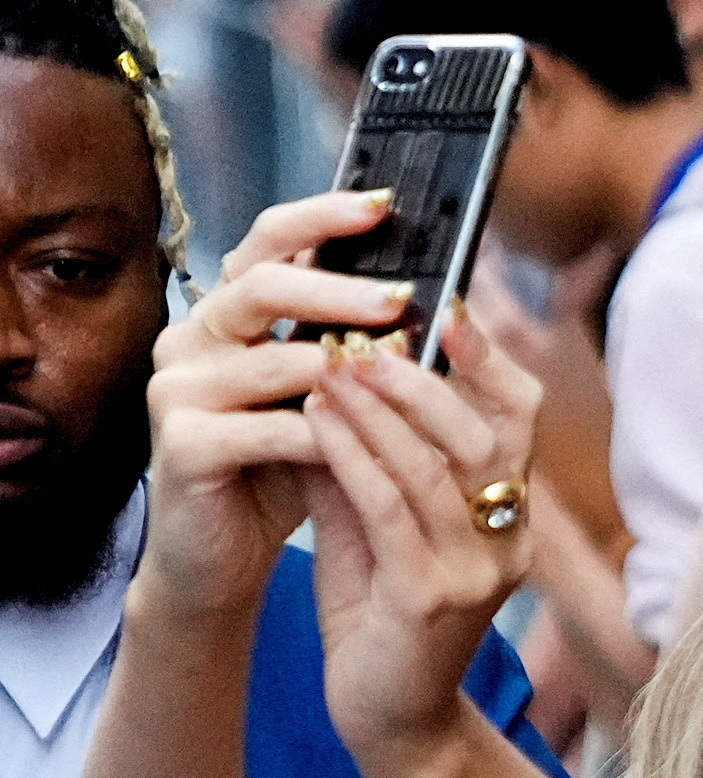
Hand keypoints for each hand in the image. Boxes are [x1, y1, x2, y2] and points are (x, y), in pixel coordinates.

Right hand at [141, 190, 411, 617]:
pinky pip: (266, 430)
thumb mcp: (323, 398)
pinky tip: (369, 440)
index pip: (268, 241)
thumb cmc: (282, 467)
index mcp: (228, 313)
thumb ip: (349, 347)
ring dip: (346, 367)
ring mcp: (179, 388)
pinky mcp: (182, 445)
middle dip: (340, 289)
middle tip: (404, 298)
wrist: (220, 553)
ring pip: (271, 361)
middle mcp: (193, 337)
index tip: (384, 205)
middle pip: (263, 286)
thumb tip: (428, 296)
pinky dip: (325, 434)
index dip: (322, 218)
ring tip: (406, 369)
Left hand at [300, 301, 541, 761]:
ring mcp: (477, 573)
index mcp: (510, 517)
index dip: (490, 358)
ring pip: (434, 467)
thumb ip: (370, 458)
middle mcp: (509, 541)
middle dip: (424, 376)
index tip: (447, 305)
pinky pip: (391, 510)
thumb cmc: (385, 619)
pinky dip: (354, 458)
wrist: (392, 721)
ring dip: (379, 408)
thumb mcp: (382, 524)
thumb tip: (334, 374)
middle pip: (484, 433)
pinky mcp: (432, 600)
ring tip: (330, 366)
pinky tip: (317, 423)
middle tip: (367, 335)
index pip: (520, 418)